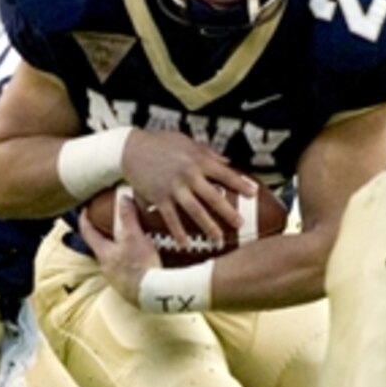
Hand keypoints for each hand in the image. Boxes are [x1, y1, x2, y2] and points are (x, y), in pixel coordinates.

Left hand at [78, 198, 159, 306]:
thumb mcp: (135, 237)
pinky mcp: (127, 285)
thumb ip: (128, 217)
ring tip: (130, 238)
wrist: (152, 293)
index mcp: (103, 253)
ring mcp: (116, 277)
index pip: (88, 233)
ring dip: (118, 247)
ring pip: (113, 257)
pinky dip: (129, 259)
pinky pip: (124, 268)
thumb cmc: (140, 265)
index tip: (85, 210)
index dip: (85, 220)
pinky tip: (141, 257)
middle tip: (111, 222)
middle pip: (101, 246)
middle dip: (105, 234)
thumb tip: (123, 199)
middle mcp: (106, 266)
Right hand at [122, 129, 256, 246]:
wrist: (131, 148)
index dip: (241, 183)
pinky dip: (179, 233)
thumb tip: (228, 162)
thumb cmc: (161, 143)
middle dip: (228, 211)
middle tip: (241, 223)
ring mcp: (174, 188)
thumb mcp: (187, 142)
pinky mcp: (159, 198)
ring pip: (195, 211)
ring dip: (208, 226)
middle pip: (213, 196)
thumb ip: (208, 153)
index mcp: (199, 160)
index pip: (225, 173)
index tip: (254, 194)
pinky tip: (186, 244)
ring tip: (219, 238)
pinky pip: (171, 219)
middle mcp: (189, 175)